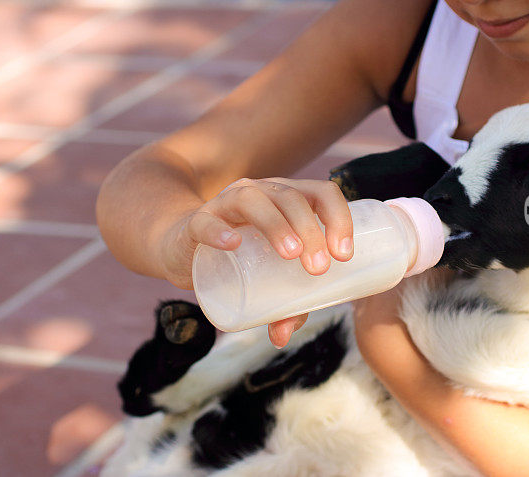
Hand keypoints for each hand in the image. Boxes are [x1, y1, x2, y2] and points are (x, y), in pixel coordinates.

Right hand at [156, 177, 354, 346]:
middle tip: (319, 267)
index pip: (322, 193)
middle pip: (291, 198)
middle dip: (311, 230)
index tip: (344, 255)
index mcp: (288, 198)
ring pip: (253, 200)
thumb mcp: (267, 279)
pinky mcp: (196, 221)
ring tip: (291, 255)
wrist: (184, 247)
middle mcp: (261, 191)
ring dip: (276, 225)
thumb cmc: (240, 258)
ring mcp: (226, 202)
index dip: (339, 217)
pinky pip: (206, 221)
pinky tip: (233, 244)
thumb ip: (285, 305)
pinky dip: (220, 231)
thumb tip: (282, 337)